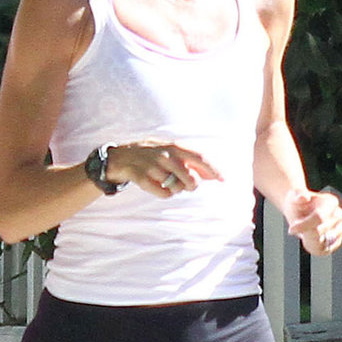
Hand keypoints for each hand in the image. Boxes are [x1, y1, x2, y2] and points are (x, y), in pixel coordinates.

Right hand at [104, 140, 223, 196]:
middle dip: (193, 185)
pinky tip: (159, 188)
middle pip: (190, 176)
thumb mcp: (169, 152)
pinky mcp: (140, 177)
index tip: (223, 180)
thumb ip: (189, 161)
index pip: (200, 157)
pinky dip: (164, 194)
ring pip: (176, 187)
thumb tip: (212, 175)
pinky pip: (162, 193)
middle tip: (189, 187)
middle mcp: (164, 155)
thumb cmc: (150, 155)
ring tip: (169, 184)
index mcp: (174, 147)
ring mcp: (152, 166)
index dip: (214, 170)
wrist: (118, 157)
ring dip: (176, 189)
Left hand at [283, 188, 341, 255]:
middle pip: (321, 231)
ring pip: (325, 243)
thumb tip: (303, 197)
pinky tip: (308, 242)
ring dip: (310, 242)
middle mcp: (338, 215)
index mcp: (331, 202)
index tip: (291, 229)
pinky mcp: (336, 240)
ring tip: (303, 235)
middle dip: (304, 233)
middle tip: (295, 230)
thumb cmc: (298, 203)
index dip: (303, 225)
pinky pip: (327, 250)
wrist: (300, 210)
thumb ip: (298, 194)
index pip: (319, 217)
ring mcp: (339, 228)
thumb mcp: (294, 195)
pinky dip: (315, 249)